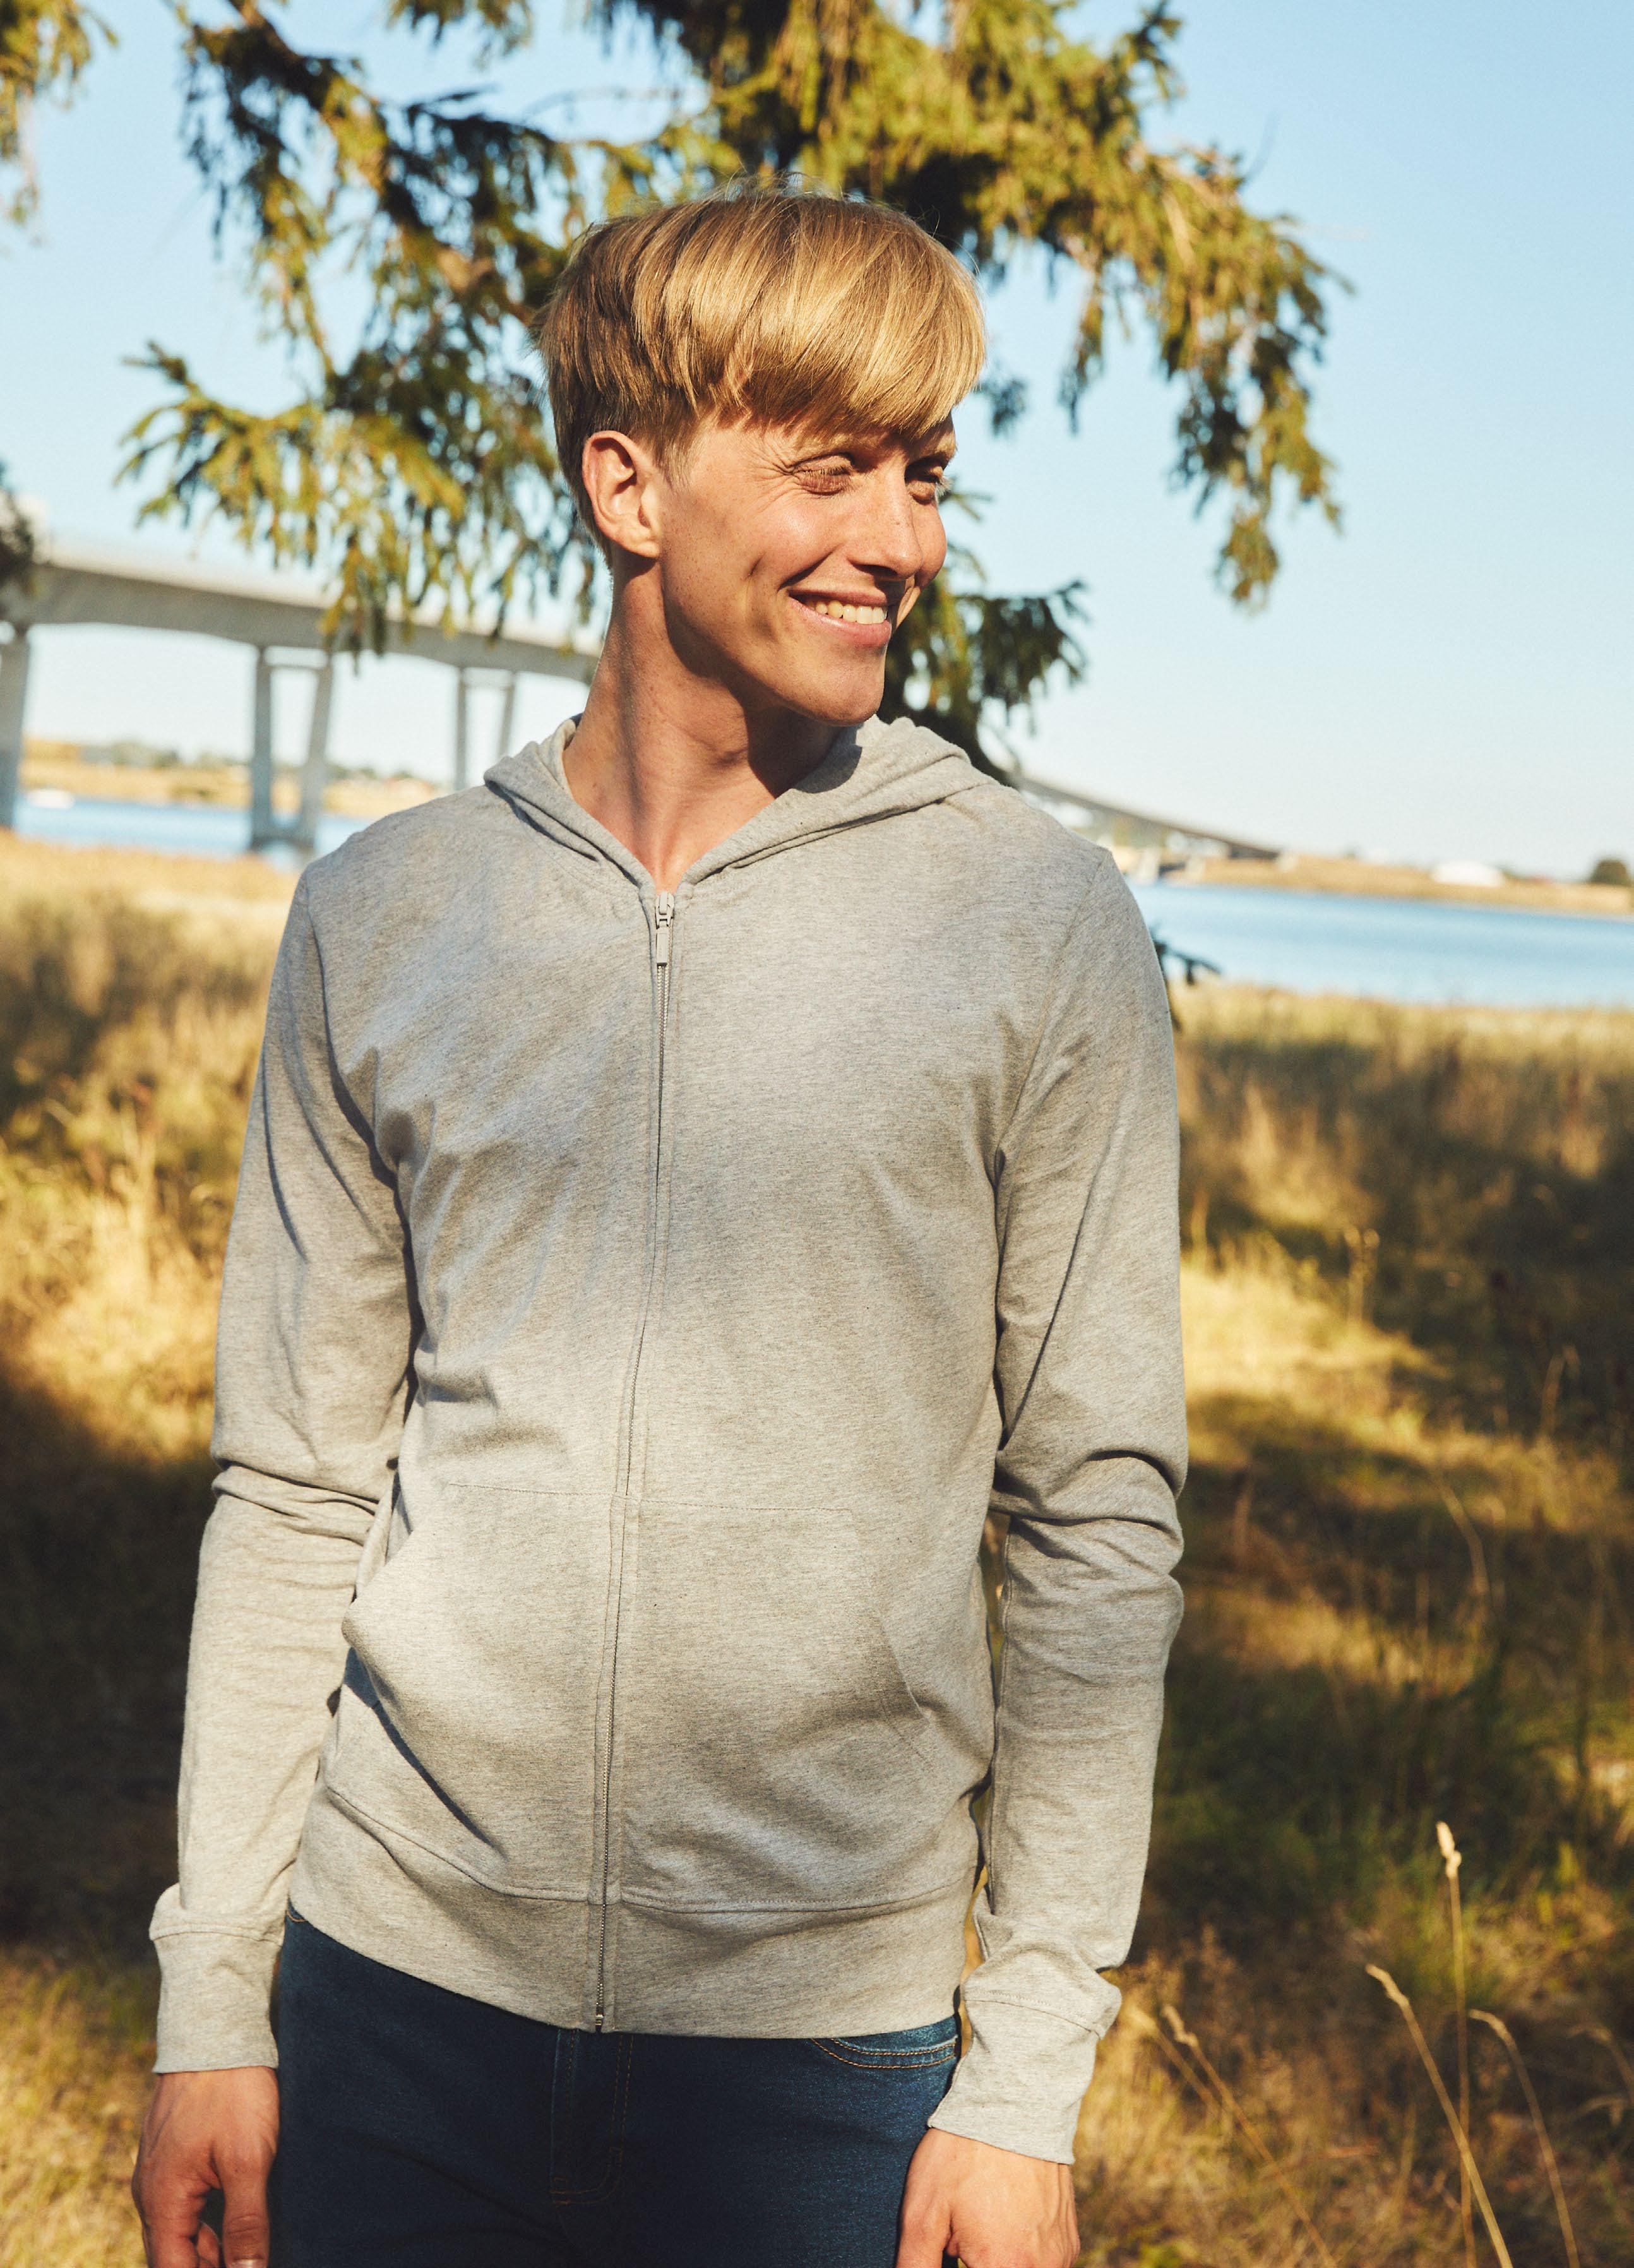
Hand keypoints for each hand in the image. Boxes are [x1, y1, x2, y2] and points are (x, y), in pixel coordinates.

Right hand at [131, 2068, 279, 2267]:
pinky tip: (246, 2209)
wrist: (217, 2029)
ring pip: (185, 2228)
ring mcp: (161, 2172)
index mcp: (162, 2202)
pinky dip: (214, 2214)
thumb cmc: (233, 2090)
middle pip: (177, 2254)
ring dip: (217, 2241)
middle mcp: (152, 2193)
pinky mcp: (175, 2155)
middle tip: (258, 2257)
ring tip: (258, 2239)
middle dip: (214, 2264)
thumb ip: (246, 2223)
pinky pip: (188, 2201)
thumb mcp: (248, 2160)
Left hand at [896, 2127, 1078, 2267]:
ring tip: (982, 2223)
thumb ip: (916, 2266)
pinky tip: (1002, 2219)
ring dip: (1000, 2260)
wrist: (1014, 2101)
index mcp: (1004, 2267)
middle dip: (978, 2261)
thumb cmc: (963, 2154)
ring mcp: (1060, 2255)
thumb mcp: (923, 2212)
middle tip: (963, 2232)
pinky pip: (1042, 2262)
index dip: (963, 2264)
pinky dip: (1020, 2253)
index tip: (954, 2248)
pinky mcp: (1068, 2239)